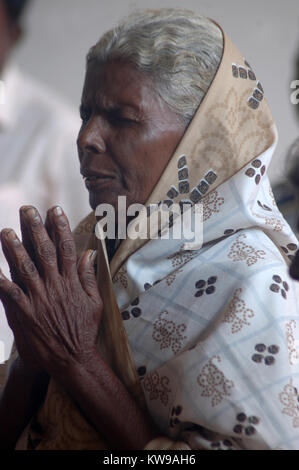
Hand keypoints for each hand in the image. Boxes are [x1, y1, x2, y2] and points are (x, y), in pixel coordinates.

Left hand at [0, 205, 102, 379]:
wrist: (73, 359)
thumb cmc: (85, 330)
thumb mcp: (95, 302)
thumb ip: (89, 276)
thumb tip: (89, 253)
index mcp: (72, 283)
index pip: (67, 249)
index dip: (61, 228)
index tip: (55, 211)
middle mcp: (56, 286)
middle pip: (45, 253)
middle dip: (36, 229)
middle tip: (28, 210)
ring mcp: (40, 299)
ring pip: (26, 268)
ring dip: (15, 249)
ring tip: (5, 231)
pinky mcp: (26, 313)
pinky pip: (10, 293)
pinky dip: (0, 280)